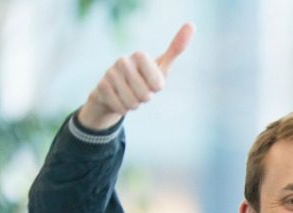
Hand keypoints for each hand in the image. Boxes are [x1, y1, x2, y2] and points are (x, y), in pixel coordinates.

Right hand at [76, 23, 192, 131]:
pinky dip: (123, 108)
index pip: (157, 84)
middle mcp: (123, 61)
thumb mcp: (162, 67)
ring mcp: (110, 73)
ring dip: (134, 104)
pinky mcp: (101, 86)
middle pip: (145, 95)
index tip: (153, 82)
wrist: (116, 90)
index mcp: (140, 56)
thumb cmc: (144, 78)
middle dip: (145, 98)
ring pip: (132, 102)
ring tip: (130, 94)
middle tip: (140, 90)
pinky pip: (121, 107)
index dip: (156, 88)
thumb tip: (191, 25)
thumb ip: (176, 49)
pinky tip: (119, 99)